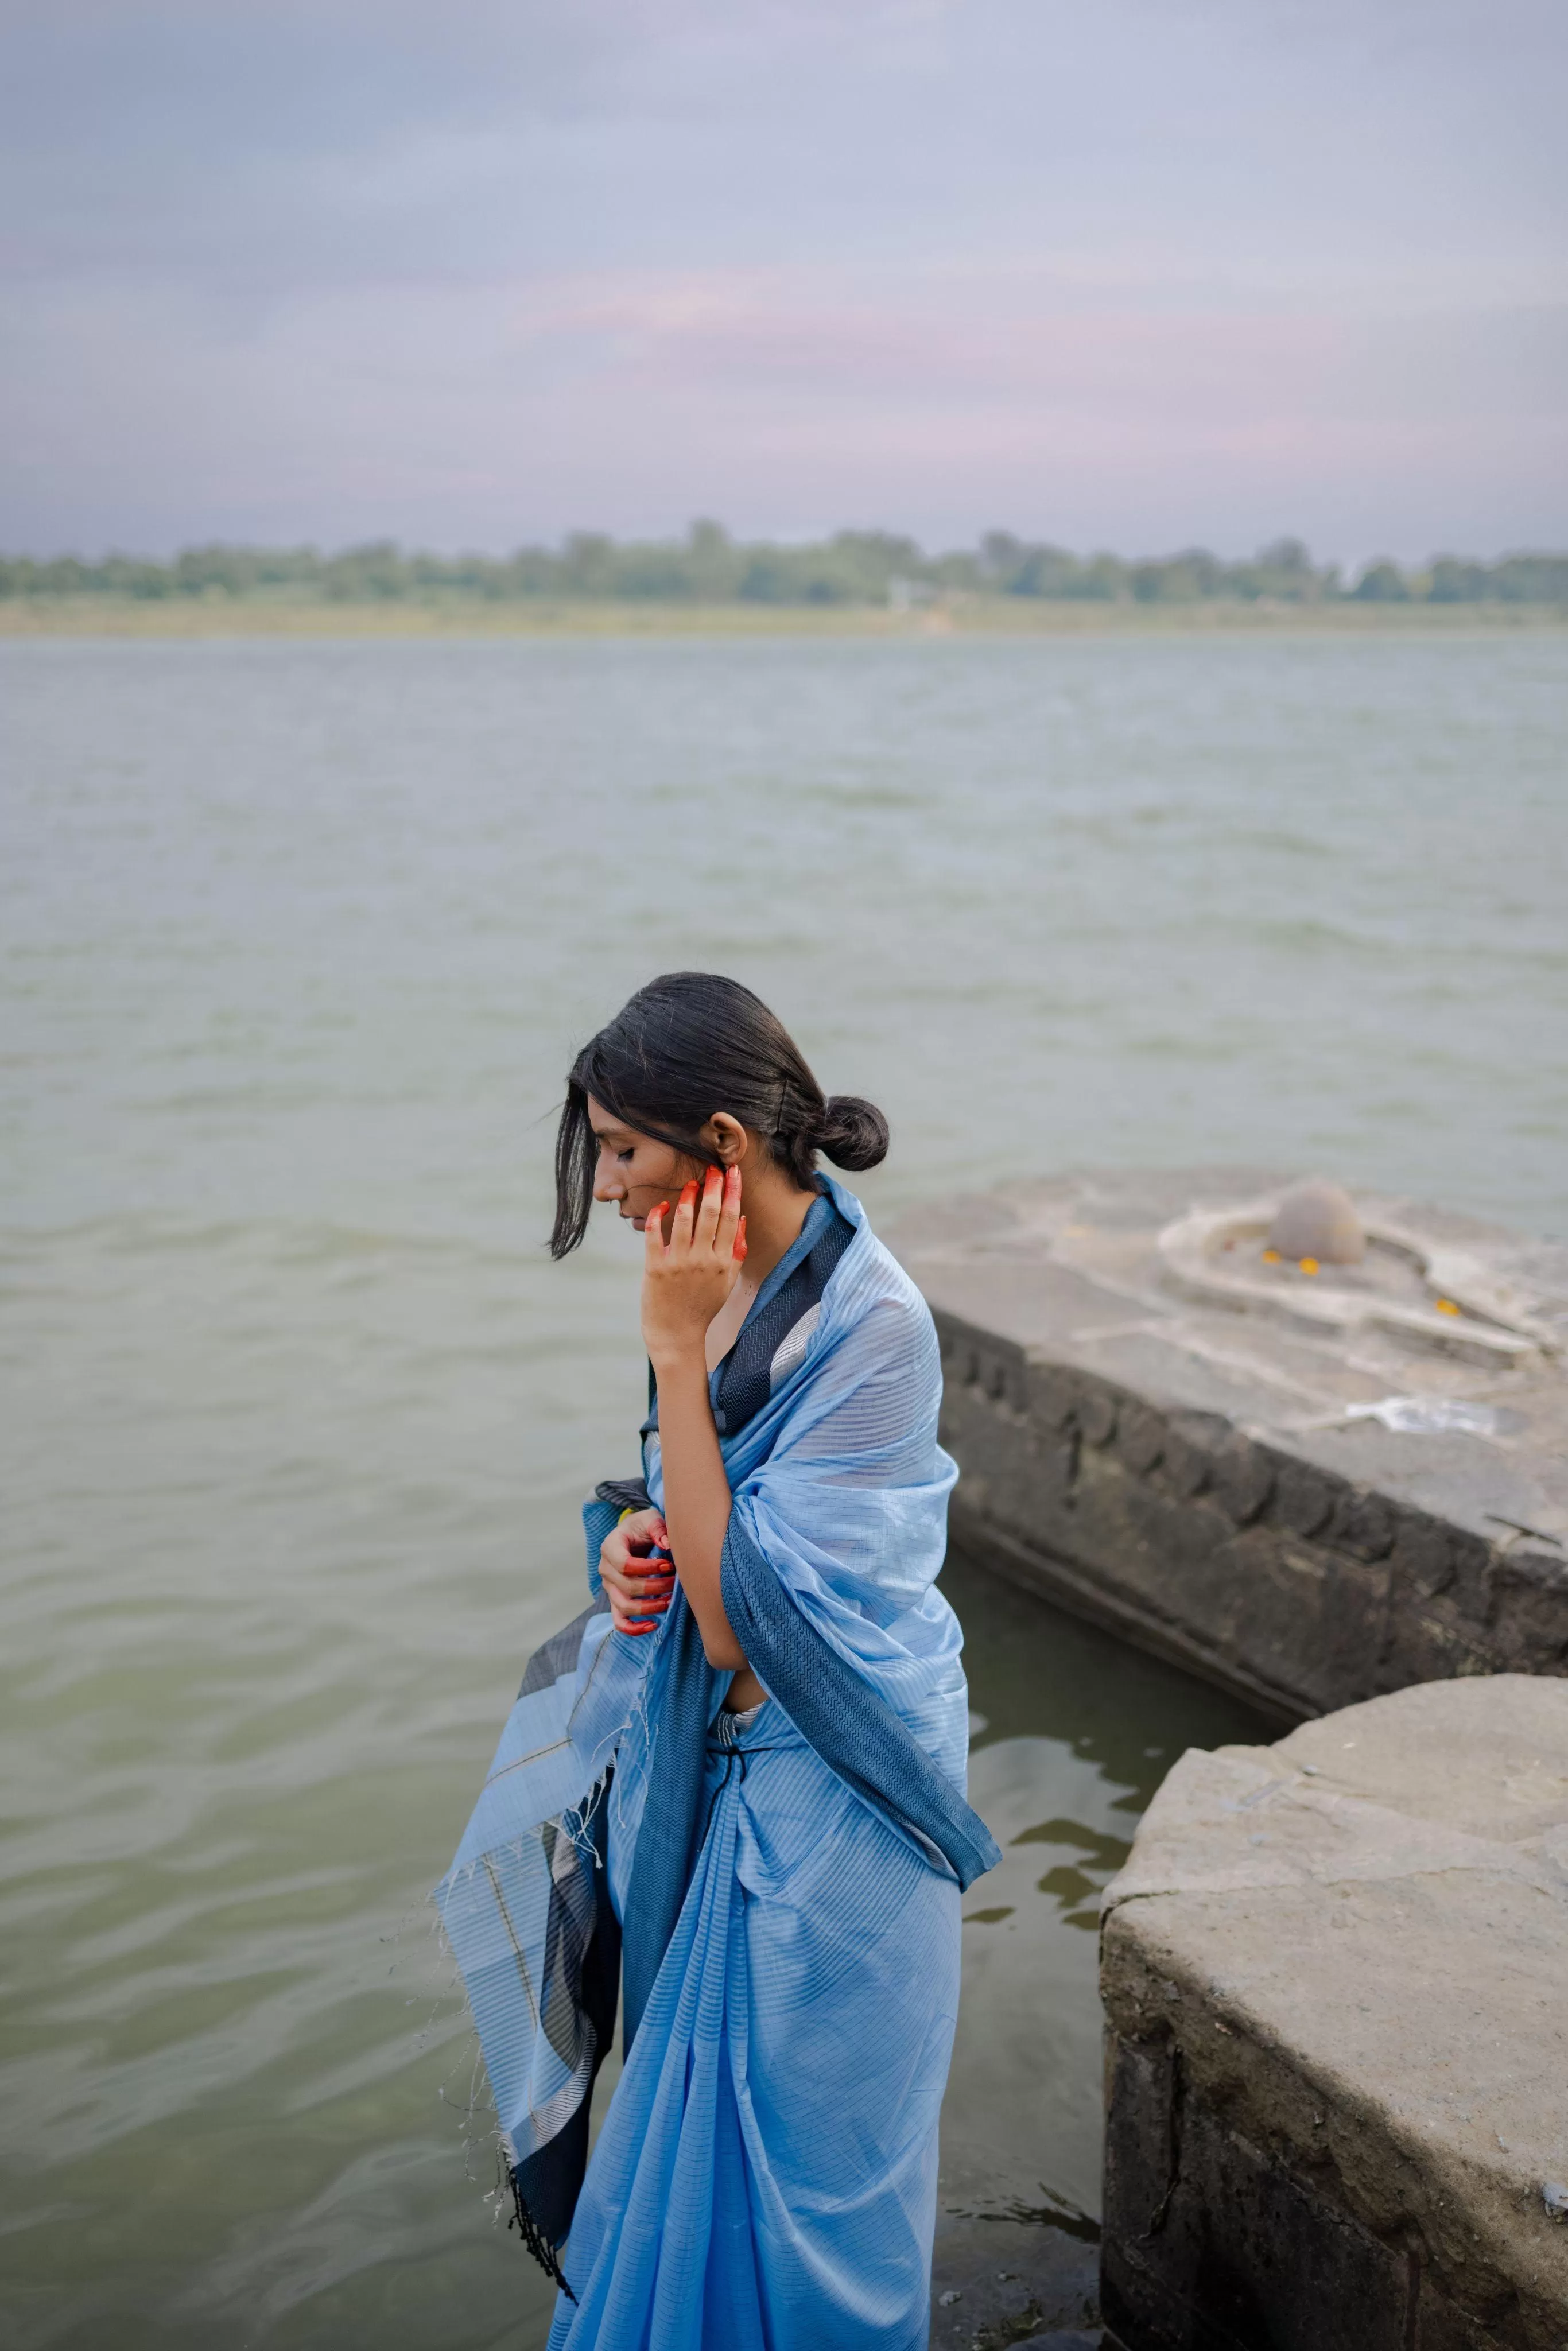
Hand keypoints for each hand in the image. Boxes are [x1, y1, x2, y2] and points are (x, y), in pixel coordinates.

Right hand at [599, 1507, 675, 1636]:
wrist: (636, 1535)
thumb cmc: (643, 1527)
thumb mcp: (651, 1518)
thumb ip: (658, 1528)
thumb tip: (666, 1544)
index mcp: (610, 1547)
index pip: (624, 1565)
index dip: (647, 1568)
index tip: (669, 1565)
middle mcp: (606, 1569)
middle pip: (627, 1587)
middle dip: (655, 1587)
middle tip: (675, 1581)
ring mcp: (609, 1587)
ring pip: (624, 1606)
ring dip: (650, 1607)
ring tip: (670, 1600)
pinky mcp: (616, 1600)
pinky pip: (619, 1621)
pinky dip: (634, 1628)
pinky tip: (653, 1625)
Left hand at [641, 1167, 746, 1369]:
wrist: (676, 1334)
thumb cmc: (702, 1306)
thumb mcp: (727, 1282)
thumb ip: (735, 1251)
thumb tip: (740, 1219)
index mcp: (723, 1262)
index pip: (730, 1218)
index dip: (732, 1192)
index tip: (732, 1172)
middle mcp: (703, 1260)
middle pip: (710, 1214)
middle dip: (713, 1186)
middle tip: (713, 1168)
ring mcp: (678, 1263)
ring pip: (684, 1219)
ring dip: (688, 1196)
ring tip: (692, 1183)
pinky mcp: (655, 1268)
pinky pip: (654, 1234)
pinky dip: (657, 1216)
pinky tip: (662, 1205)